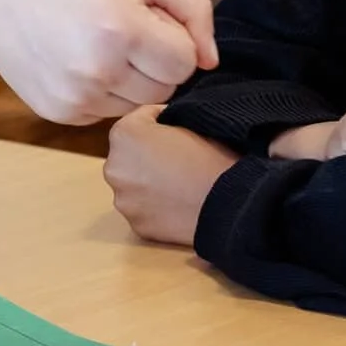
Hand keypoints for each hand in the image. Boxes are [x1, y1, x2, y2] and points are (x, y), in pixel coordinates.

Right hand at [0, 0, 218, 124]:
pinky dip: (102, 90)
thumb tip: (210, 61)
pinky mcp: (58, 113)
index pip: (185, 63)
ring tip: (98, 42)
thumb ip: (192, 9)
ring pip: (137, 105)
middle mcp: (97, 70)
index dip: (172, 37)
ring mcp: (75, 97)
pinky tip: (76, 58)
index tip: (145, 16)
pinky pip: (106, 112)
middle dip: (154, 61)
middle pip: (165, 89)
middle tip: (121, 27)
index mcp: (120, 29)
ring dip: (130, 79)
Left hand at [104, 105, 235, 245]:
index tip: (175, 126)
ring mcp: (123, 200)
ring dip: (147, 182)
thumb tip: (163, 125)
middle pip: (129, 155)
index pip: (140, 119)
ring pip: (133, 185)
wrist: (231, 204)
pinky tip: (176, 203)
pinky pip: (143, 210)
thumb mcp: (189, 123)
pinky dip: (154, 206)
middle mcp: (114, 167)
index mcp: (125, 134)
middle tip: (175, 157)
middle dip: (147, 153)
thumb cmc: (213, 159)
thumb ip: (166, 121)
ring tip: (176, 183)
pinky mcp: (136, 225)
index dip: (161, 121)